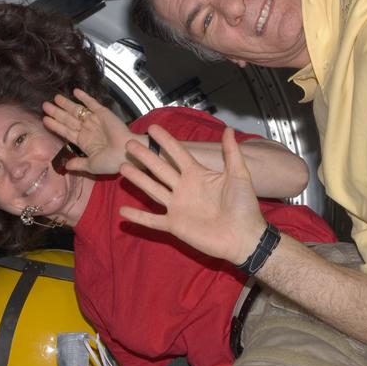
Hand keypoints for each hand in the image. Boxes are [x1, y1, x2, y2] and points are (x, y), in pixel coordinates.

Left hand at [41, 89, 135, 175]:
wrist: (126, 153)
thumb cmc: (111, 161)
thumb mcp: (91, 165)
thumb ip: (78, 164)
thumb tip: (65, 166)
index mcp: (83, 142)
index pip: (65, 131)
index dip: (55, 125)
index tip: (44, 120)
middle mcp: (87, 129)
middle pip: (68, 119)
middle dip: (56, 112)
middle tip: (45, 105)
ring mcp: (94, 120)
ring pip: (77, 110)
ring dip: (66, 104)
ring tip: (55, 98)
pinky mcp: (103, 113)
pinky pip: (91, 103)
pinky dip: (84, 97)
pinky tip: (75, 91)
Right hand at [119, 126, 269, 266]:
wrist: (244, 236)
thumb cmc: (244, 206)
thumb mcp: (239, 175)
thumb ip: (231, 153)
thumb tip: (227, 129)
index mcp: (198, 175)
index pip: (178, 154)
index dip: (166, 141)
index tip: (152, 128)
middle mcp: (184, 188)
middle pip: (160, 169)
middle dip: (145, 157)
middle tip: (129, 144)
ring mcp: (178, 207)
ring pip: (153, 190)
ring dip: (138, 179)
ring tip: (122, 168)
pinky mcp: (174, 225)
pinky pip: (152, 220)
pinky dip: (138, 217)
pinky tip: (122, 211)